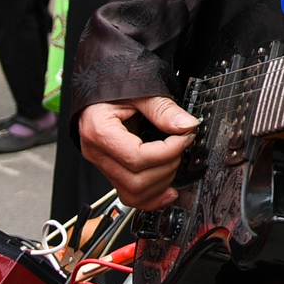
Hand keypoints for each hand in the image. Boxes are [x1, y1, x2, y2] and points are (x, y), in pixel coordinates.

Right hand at [78, 95, 199, 209]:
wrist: (101, 86)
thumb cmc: (115, 86)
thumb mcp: (141, 91)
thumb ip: (163, 109)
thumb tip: (187, 125)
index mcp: (99, 130)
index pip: (135, 157)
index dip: (166, 152)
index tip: (184, 138)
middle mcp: (96, 152)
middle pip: (135, 180)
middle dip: (167, 167)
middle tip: (182, 147)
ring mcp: (101, 164)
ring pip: (132, 193)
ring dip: (161, 183)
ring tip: (175, 162)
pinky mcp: (110, 169)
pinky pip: (128, 194)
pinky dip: (151, 197)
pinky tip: (169, 192)